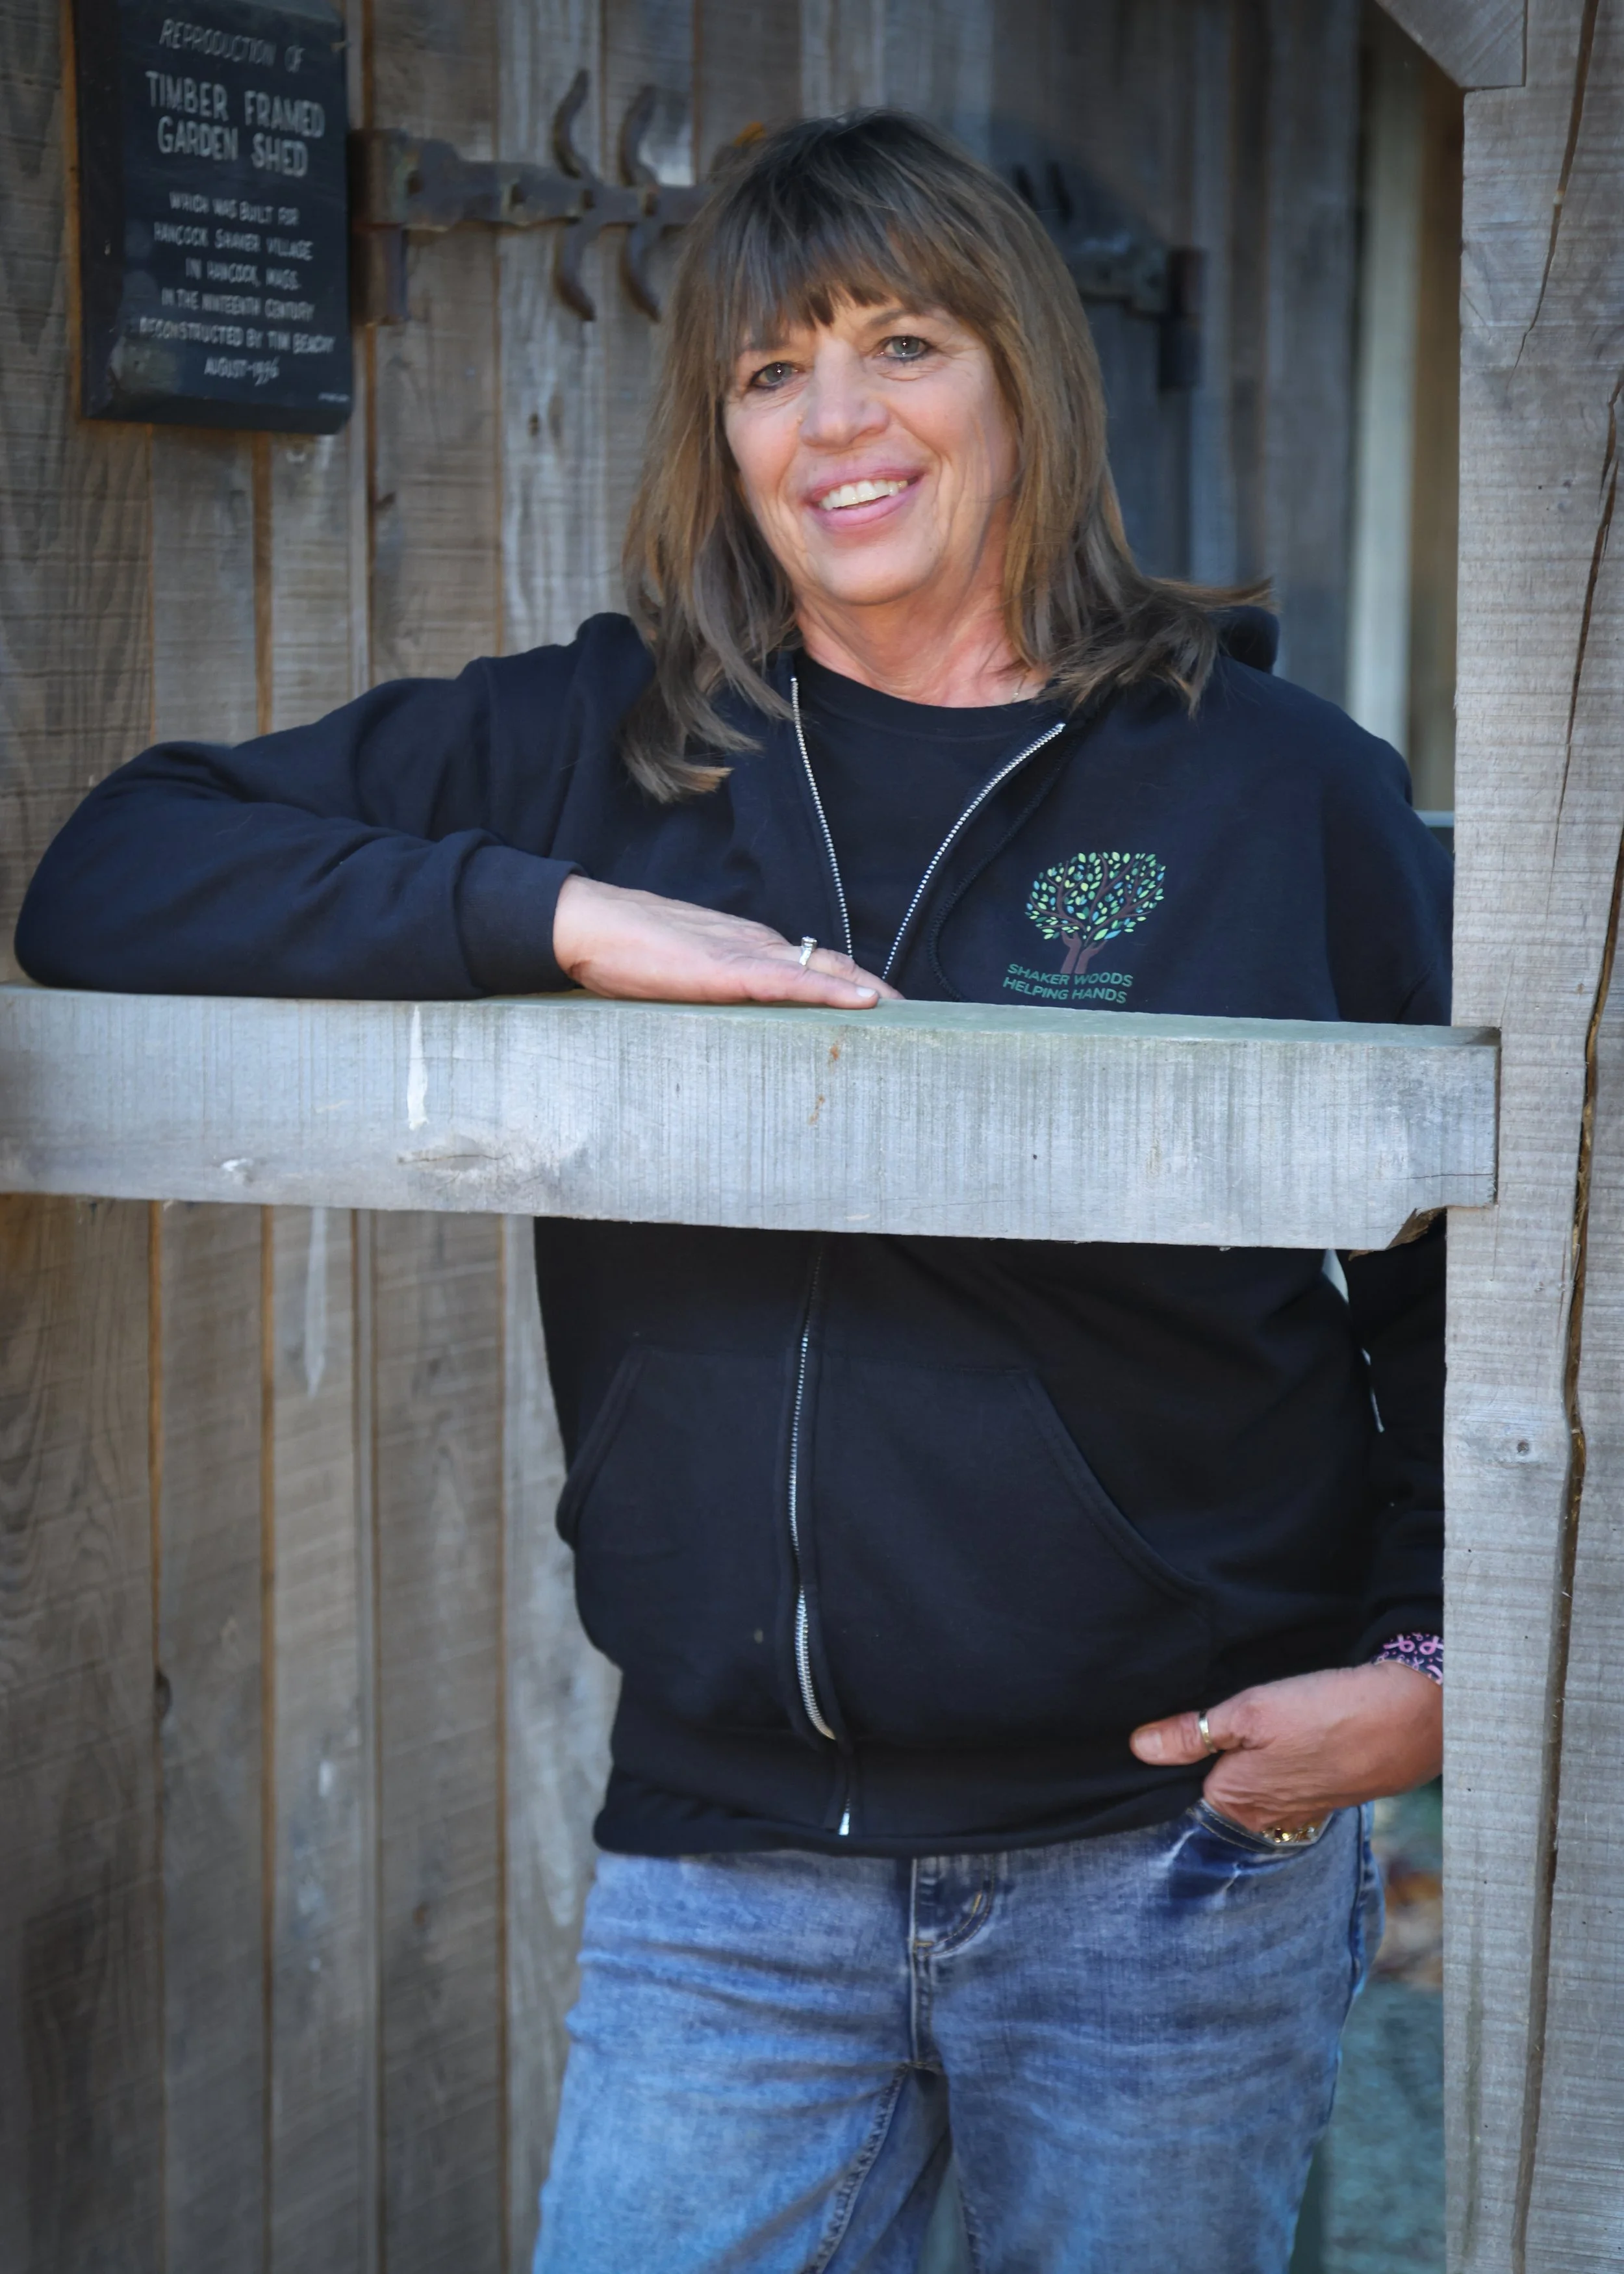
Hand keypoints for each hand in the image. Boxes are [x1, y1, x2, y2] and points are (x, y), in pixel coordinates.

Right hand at [553, 876, 901, 1006]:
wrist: (587, 924)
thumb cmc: (625, 953)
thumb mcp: (682, 978)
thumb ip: (715, 993)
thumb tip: (737, 1025)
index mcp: (747, 949)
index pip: (812, 964)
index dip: (851, 984)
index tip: (884, 1009)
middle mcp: (756, 946)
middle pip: (831, 964)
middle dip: (875, 990)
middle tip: (917, 1019)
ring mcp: (743, 954)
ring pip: (822, 970)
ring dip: (868, 993)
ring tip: (908, 1017)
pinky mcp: (726, 969)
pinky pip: (789, 981)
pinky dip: (830, 990)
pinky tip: (863, 1001)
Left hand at [1128, 1663, 1441, 1834]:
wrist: (1413, 1716)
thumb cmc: (1327, 1715)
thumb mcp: (1249, 1714)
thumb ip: (1193, 1733)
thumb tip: (1139, 1747)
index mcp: (1236, 1804)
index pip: (1183, 1787)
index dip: (1178, 1754)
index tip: (1175, 1727)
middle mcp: (1267, 1817)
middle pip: (1221, 1785)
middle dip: (1214, 1758)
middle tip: (1217, 1717)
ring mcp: (1303, 1805)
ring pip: (1258, 1779)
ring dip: (1254, 1755)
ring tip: (1262, 1721)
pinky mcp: (1331, 1789)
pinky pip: (1291, 1775)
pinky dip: (1286, 1755)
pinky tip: (1294, 1730)